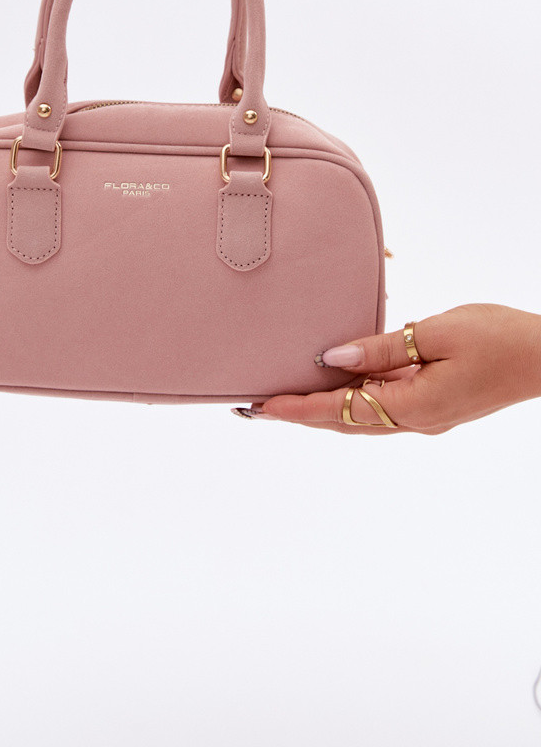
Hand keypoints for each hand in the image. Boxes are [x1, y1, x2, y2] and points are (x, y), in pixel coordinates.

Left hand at [240, 304, 540, 433]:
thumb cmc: (498, 339)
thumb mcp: (436, 333)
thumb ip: (382, 348)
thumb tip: (332, 357)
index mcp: (413, 407)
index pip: (340, 410)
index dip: (297, 408)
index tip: (260, 406)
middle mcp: (415, 421)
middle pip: (344, 421)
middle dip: (300, 414)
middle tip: (256, 406)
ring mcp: (426, 417)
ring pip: (360, 419)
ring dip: (322, 410)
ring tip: (284, 399)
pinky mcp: (434, 405)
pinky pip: (381, 407)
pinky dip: (351, 401)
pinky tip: (336, 386)